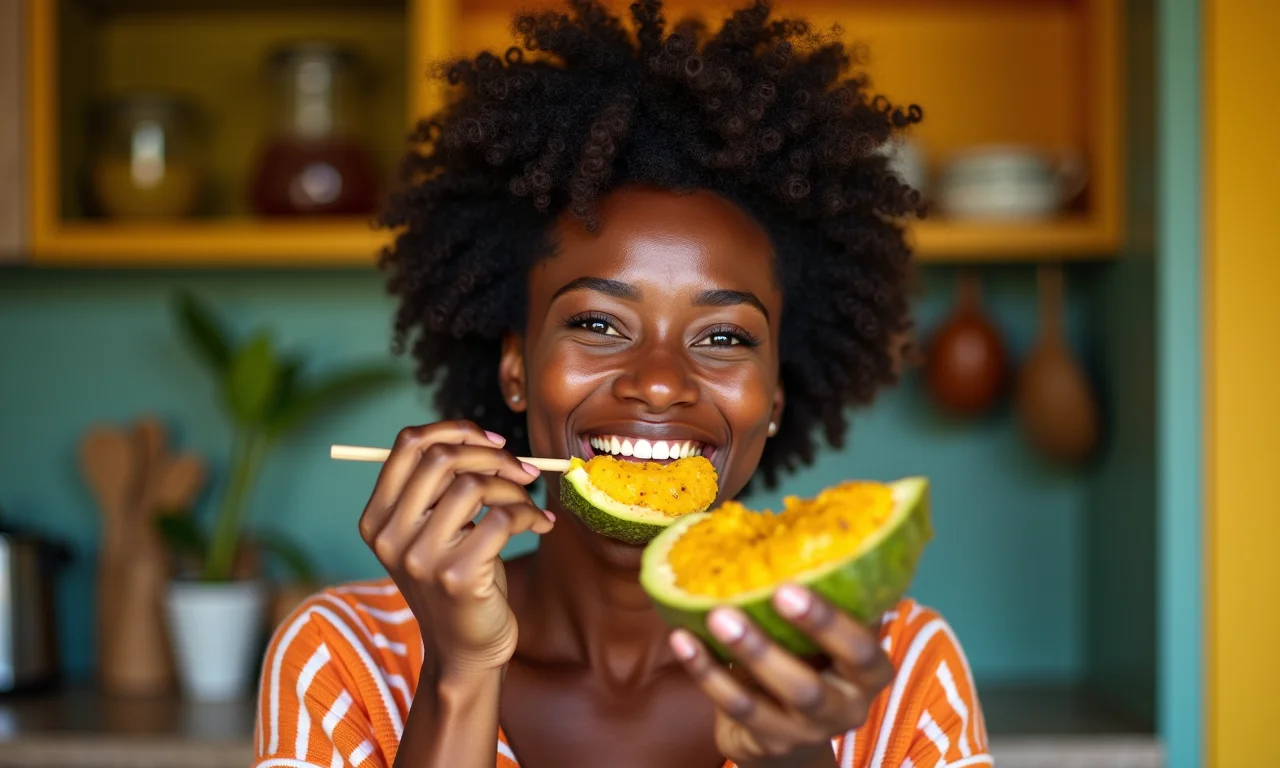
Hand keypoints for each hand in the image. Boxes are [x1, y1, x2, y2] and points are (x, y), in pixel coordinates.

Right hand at [358, 420, 554, 682]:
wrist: (464, 650)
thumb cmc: (458, 579)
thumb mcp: (433, 531)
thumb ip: (440, 488)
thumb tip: (483, 439)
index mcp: (377, 518)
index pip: (407, 444)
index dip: (455, 431)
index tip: (492, 442)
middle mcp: (390, 536)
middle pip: (441, 458)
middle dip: (493, 455)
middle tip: (523, 471)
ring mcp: (420, 558)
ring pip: (473, 485)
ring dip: (514, 488)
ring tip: (529, 505)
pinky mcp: (456, 577)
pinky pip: (501, 518)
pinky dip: (529, 514)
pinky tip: (539, 525)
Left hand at [669, 586, 894, 767]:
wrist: (787, 735)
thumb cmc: (806, 662)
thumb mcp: (822, 635)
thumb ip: (818, 593)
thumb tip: (792, 519)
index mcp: (869, 670)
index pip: (863, 647)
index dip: (831, 620)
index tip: (792, 585)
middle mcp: (846, 705)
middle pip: (817, 680)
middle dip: (794, 636)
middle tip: (770, 591)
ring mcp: (807, 730)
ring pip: (777, 696)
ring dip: (747, 651)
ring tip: (716, 614)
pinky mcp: (770, 741)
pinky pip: (738, 707)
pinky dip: (708, 672)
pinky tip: (684, 641)